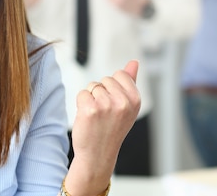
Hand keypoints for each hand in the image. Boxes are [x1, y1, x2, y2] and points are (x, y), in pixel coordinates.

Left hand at [64, 61, 140, 195]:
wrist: (98, 154)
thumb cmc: (111, 129)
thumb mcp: (127, 106)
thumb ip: (130, 82)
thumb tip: (134, 62)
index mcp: (135, 99)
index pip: (119, 74)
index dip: (113, 87)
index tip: (115, 105)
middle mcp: (123, 102)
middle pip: (104, 80)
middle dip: (101, 93)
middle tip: (105, 113)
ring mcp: (106, 105)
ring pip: (92, 86)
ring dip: (91, 99)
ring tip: (97, 117)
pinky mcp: (90, 109)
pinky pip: (81, 94)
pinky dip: (81, 104)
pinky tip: (88, 118)